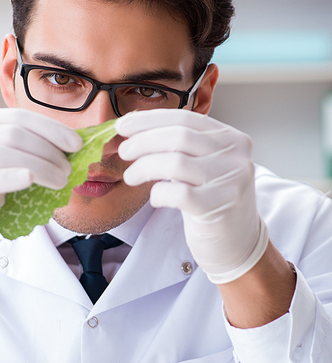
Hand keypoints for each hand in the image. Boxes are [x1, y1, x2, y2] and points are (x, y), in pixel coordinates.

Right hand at [0, 108, 82, 274]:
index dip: (51, 129)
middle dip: (47, 152)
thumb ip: (28, 152)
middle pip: (13, 134)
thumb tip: (70, 149)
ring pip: (1, 154)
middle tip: (68, 170)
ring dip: (38, 166)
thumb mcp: (7, 168)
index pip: (18, 117)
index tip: (76, 144)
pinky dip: (7, 178)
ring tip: (59, 181)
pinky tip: (28, 179)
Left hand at [116, 109, 267, 283]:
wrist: (238, 244)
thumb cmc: (213, 203)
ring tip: (130, 177)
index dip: (150, 120)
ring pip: (175, 163)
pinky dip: (158, 193)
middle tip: (124, 151)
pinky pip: (177, 193)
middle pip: (178, 137)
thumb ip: (181, 147)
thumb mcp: (204, 166)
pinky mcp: (219, 207)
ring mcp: (230, 181)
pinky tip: (155, 198)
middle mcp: (235, 157)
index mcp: (231, 139)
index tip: (123, 125)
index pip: (185, 118)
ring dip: (144, 168)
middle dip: (143, 142)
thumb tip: (135, 131)